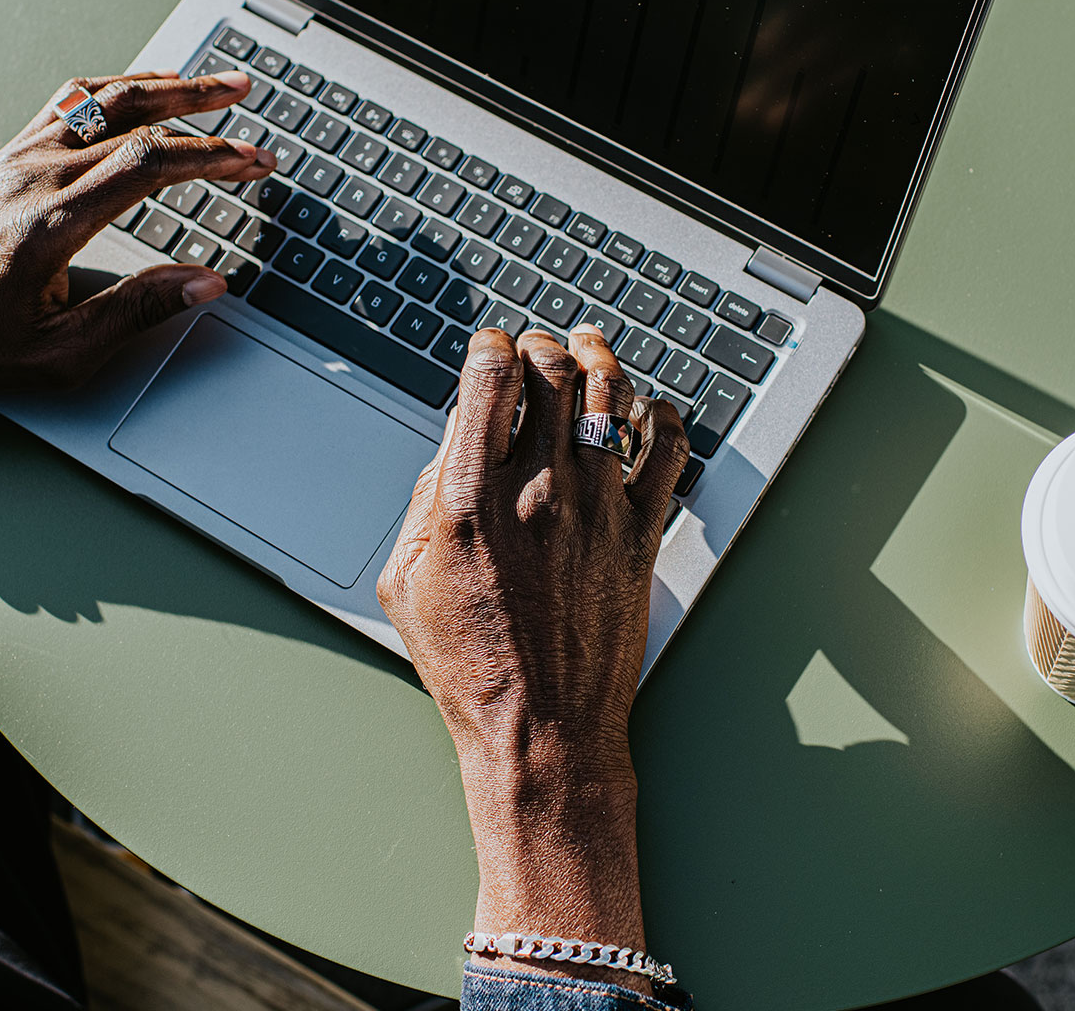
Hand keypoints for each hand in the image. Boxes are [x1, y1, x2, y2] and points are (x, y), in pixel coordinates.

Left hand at [0, 71, 276, 398]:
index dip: (212, 157)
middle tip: (247, 100)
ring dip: (163, 84)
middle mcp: (34, 177)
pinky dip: (117, 88)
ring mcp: (17, 159)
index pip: (149, 165)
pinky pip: (69, 102)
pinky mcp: (6, 157)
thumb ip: (137, 313)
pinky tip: (142, 88)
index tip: (254, 161)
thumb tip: (204, 284)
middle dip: (201, 107)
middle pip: (133, 116)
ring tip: (210, 83)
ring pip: (101, 98)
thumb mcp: (58, 353)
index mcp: (52, 223)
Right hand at [377, 325, 687, 993]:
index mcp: (472, 498)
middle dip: (541, 345)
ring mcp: (598, 509)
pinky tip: (648, 411)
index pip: (491, 378)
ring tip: (591, 352)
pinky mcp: (641, 535)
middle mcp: (539, 491)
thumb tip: (452, 449)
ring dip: (599, 361)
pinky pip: (667, 451)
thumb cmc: (473, 668)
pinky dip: (662, 416)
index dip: (490, 347)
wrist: (543, 729)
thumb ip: (425, 503)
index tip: (490, 349)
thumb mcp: (407, 583)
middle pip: (553, 371)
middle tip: (537, 350)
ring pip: (612, 395)